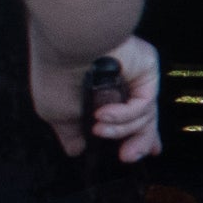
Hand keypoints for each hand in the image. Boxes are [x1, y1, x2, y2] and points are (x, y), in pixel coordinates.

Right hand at [34, 32, 162, 160]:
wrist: (67, 45)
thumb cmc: (55, 74)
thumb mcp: (55, 113)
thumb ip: (70, 132)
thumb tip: (75, 150)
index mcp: (102, 90)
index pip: (128, 116)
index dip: (135, 137)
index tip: (131, 155)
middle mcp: (122, 82)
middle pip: (144, 119)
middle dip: (138, 142)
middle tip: (126, 157)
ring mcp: (136, 75)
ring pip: (145, 115)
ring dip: (121, 130)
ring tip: (99, 129)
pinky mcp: (147, 69)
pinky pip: (143, 104)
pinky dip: (124, 115)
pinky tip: (103, 113)